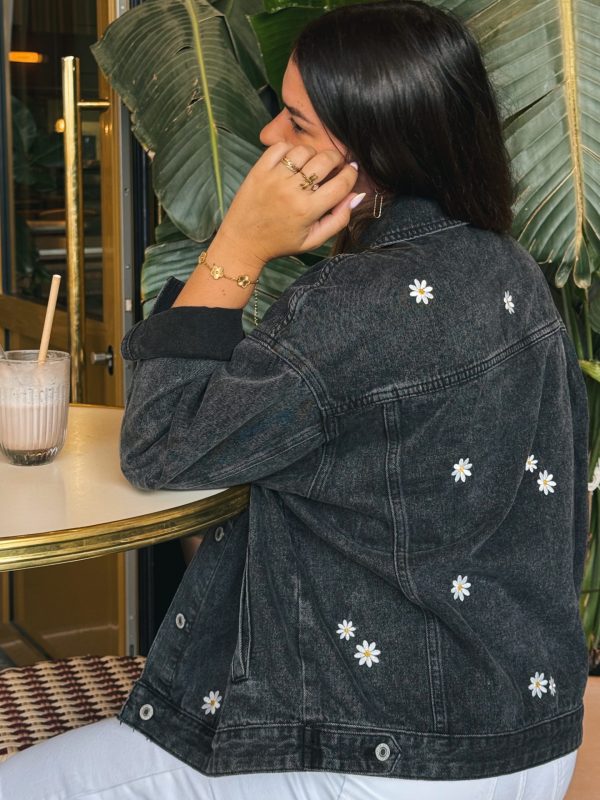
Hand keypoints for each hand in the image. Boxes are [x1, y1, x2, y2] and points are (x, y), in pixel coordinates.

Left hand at [213, 141, 360, 267]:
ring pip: (305, 150)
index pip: (342, 183)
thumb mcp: (313, 240)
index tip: (351, 172)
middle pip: (326, 160)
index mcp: (308, 210)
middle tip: (334, 167)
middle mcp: (292, 191)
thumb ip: (339, 220)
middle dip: (336, 160)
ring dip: (313, 155)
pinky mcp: (259, 170)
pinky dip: (290, 150)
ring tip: (311, 166)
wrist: (243, 241)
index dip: (351, 175)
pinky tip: (292, 163)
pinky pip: (281, 147)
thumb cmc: (281, 242)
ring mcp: (274, 178)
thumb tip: (357, 196)